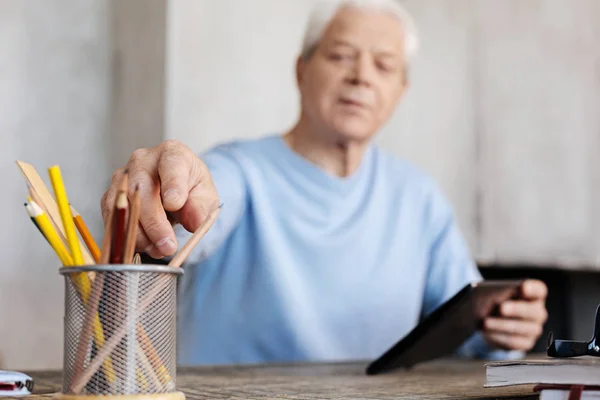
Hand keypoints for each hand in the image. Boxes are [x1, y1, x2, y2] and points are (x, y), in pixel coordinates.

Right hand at [101, 140, 218, 258]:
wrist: (175, 190)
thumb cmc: (190, 188)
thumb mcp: (205, 195)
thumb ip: (201, 207)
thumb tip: (194, 222)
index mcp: (171, 154)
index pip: (171, 164)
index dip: (172, 185)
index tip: (175, 204)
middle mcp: (142, 161)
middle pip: (141, 190)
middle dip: (154, 223)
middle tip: (168, 246)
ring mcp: (122, 178)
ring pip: (123, 207)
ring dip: (140, 234)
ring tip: (159, 250)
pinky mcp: (111, 198)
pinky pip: (113, 219)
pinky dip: (128, 237)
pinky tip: (146, 247)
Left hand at [482, 279, 547, 350]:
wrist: (494, 320)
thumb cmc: (497, 300)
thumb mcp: (497, 293)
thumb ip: (498, 293)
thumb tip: (490, 298)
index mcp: (534, 294)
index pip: (539, 290)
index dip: (533, 288)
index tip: (523, 287)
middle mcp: (538, 312)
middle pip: (533, 311)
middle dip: (516, 309)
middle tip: (501, 308)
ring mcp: (534, 329)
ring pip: (521, 328)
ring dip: (502, 325)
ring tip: (486, 322)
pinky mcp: (525, 343)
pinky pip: (513, 342)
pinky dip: (498, 336)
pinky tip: (487, 332)